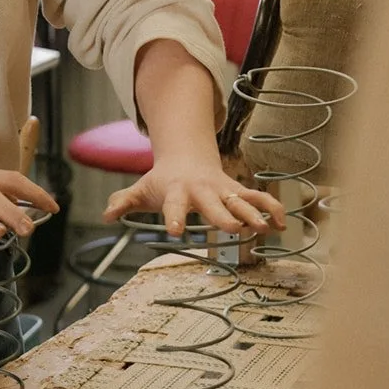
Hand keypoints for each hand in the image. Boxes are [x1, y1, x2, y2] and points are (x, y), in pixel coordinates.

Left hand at [103, 161, 285, 238]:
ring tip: (267, 229)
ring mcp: (223, 190)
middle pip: (215, 204)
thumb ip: (123, 201)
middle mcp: (203, 190)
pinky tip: (282, 224)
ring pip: (242, 200)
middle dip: (225, 215)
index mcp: (177, 191)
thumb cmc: (162, 180)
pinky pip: (258, 198)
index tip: (175, 231)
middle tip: (234, 229)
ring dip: (255, 213)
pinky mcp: (238, 191)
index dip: (174, 217)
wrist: (187, 157)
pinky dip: (272, 208)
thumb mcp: (140, 189)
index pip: (174, 205)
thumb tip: (106, 214)